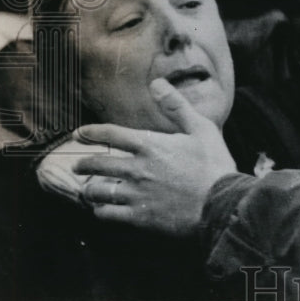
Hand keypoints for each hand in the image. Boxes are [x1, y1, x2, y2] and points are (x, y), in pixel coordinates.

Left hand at [73, 78, 237, 236]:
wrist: (221, 203)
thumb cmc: (214, 164)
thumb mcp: (201, 128)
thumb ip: (176, 105)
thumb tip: (157, 83)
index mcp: (151, 145)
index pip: (112, 135)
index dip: (92, 132)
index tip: (79, 134)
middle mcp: (138, 169)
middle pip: (98, 164)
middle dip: (83, 164)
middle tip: (78, 165)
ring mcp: (136, 194)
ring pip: (98, 191)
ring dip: (90, 189)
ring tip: (89, 189)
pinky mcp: (138, 217)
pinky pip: (107, 214)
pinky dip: (100, 210)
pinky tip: (102, 209)